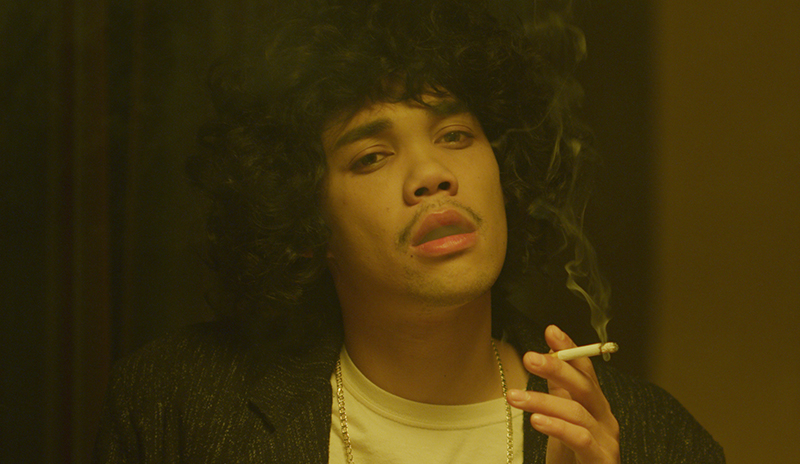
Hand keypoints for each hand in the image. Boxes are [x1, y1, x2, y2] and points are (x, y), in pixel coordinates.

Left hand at [506, 325, 619, 463]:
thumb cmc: (573, 457)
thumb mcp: (562, 419)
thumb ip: (558, 391)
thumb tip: (547, 356)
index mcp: (596, 405)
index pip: (585, 370)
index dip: (570, 349)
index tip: (550, 331)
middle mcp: (605, 418)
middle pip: (584, 386)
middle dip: (557, 368)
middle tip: (529, 358)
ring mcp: (606, 439)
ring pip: (577, 411)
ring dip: (543, 401)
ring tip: (515, 397)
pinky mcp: (602, 459)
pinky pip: (580, 438)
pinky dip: (558, 427)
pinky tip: (536, 420)